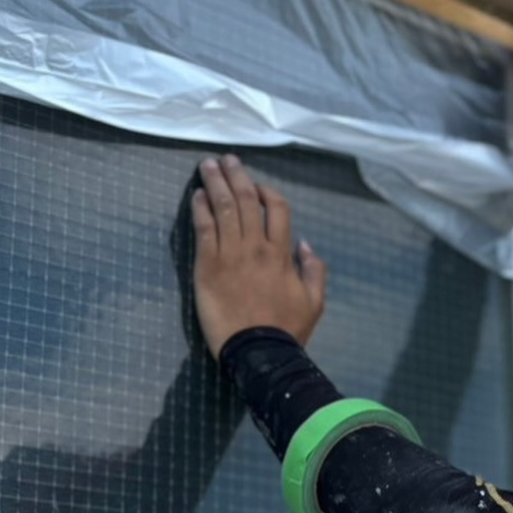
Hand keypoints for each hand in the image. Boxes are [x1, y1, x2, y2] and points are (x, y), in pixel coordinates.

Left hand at [190, 154, 326, 356]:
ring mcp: (230, 255)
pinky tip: (196, 196)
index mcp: (281, 254)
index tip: (257, 185)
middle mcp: (256, 247)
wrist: (258, 352)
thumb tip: (304, 243)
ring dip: (214, 183)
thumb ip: (314, 269)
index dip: (266, 191)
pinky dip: (200, 208)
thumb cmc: (287, 329)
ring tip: (207, 166)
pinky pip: (203, 229)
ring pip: (223, 208)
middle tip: (226, 160)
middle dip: (235, 176)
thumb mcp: (315, 301)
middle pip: (245, 200)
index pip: (276, 208)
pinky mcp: (207, 266)